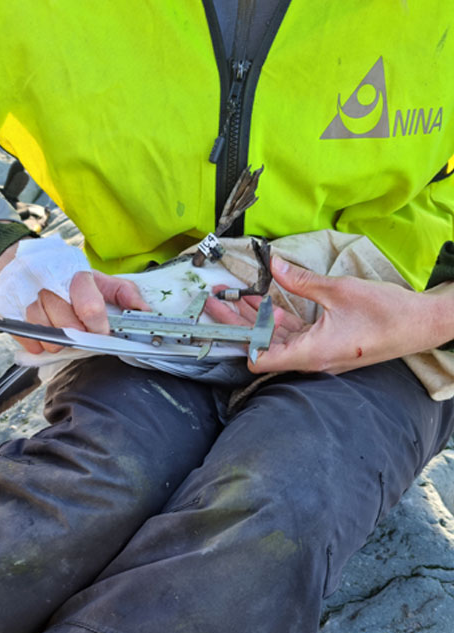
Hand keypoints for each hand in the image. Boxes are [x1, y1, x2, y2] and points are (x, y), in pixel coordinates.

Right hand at [19, 271, 148, 354]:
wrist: (12, 263)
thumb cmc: (59, 274)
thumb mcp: (94, 277)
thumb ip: (122, 292)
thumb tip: (146, 311)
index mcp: (73, 272)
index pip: (91, 307)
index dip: (99, 327)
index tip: (102, 332)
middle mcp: (48, 283)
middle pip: (69, 327)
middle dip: (78, 336)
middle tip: (80, 332)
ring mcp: (26, 298)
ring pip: (48, 336)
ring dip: (58, 342)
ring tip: (60, 333)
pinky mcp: (9, 311)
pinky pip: (28, 339)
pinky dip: (38, 344)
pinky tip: (43, 337)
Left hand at [206, 256, 451, 373]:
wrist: (425, 324)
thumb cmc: (389, 312)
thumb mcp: (340, 290)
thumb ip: (302, 280)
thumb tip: (274, 266)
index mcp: (312, 352)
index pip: (260, 359)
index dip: (237, 342)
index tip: (218, 321)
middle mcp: (313, 359)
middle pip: (263, 345)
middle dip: (238, 323)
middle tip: (215, 302)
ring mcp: (321, 354)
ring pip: (279, 338)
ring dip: (257, 319)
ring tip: (234, 298)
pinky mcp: (329, 346)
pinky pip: (296, 336)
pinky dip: (279, 320)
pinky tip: (266, 301)